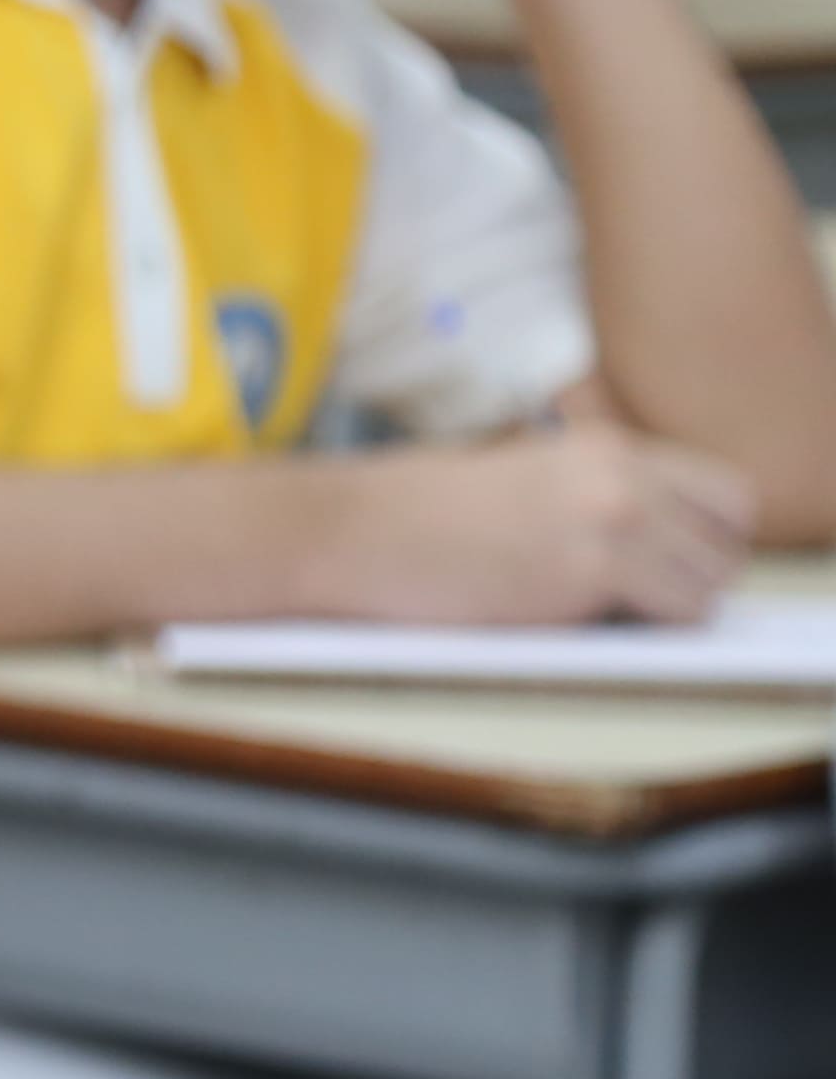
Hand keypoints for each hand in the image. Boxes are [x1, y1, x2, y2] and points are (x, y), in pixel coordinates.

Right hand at [308, 410, 755, 625]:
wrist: (345, 530)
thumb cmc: (411, 517)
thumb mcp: (520, 480)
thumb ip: (590, 496)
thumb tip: (653, 548)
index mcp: (603, 448)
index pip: (723, 492)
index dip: (709, 538)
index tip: (671, 567)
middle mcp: (619, 474)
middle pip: (732, 537)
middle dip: (701, 575)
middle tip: (647, 600)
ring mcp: (608, 519)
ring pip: (713, 582)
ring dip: (674, 609)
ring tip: (608, 615)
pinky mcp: (587, 569)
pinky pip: (680, 612)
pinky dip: (653, 631)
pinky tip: (590, 623)